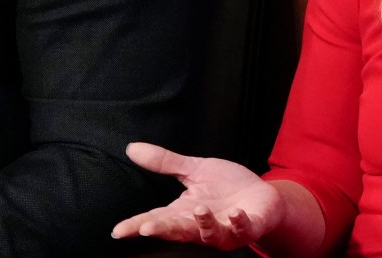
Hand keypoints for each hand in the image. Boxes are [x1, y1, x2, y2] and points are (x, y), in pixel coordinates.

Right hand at [111, 142, 285, 249]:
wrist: (262, 196)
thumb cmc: (227, 187)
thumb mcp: (195, 171)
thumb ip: (166, 163)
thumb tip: (132, 148)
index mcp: (185, 212)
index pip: (156, 219)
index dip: (137, 225)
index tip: (118, 230)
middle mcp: (201, 226)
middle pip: (178, 230)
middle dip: (163, 230)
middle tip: (146, 228)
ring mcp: (225, 229)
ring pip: (209, 233)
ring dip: (203, 224)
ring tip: (199, 209)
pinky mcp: (248, 227)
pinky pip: (242, 229)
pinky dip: (238, 223)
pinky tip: (235, 213)